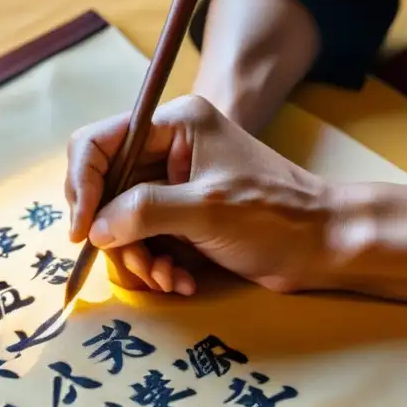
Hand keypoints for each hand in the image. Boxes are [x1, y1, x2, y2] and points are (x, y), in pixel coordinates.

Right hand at [65, 95, 335, 294]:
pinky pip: (146, 239)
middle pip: (107, 188)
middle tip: (138, 266)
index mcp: (175, 125)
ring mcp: (176, 183)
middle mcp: (170, 148)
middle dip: (116, 234)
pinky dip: (157, 264)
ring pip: (123, 221)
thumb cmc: (276, 216)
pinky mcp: (184, 215)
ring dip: (139, 257)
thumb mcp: (205, 210)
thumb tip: (95, 229)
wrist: (324, 244)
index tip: (83, 232)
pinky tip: (182, 280)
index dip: (83, 185)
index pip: (99, 142)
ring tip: (167, 278)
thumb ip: (143, 212)